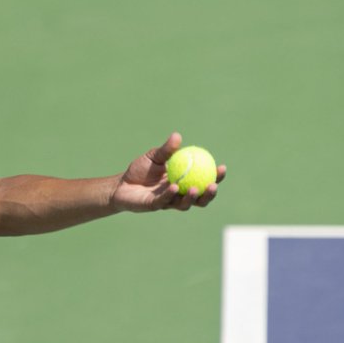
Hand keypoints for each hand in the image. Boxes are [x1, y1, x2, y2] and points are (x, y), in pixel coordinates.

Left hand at [111, 132, 225, 212]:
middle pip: (200, 198)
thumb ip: (166, 150)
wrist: (121, 184)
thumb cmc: (140, 170)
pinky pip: (165, 201)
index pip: (204, 180)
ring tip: (196, 188)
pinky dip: (170, 195)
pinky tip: (174, 187)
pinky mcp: (154, 206)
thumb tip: (177, 136)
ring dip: (192, 197)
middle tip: (213, 185)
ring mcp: (168, 202)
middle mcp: (179, 194)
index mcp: (184, 181)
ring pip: (185, 204)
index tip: (222, 167)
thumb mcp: (154, 156)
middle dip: (209, 194)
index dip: (216, 177)